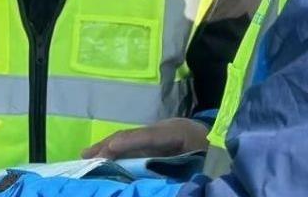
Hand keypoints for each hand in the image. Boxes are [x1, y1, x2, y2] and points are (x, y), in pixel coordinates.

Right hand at [81, 117, 208, 158]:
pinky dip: (114, 148)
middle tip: (86, 156)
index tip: (110, 149)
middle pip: (131, 134)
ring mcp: (156, 133)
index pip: (149, 136)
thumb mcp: (203, 159)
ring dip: (106, 147)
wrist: (220, 137)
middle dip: (108, 144)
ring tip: (86, 156)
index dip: (130, 141)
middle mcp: (162, 130)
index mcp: (176, 133)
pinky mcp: (155, 139)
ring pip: (127, 137)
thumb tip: (157, 177)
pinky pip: (131, 142)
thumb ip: (181, 165)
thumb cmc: (211, 150)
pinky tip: (102, 156)